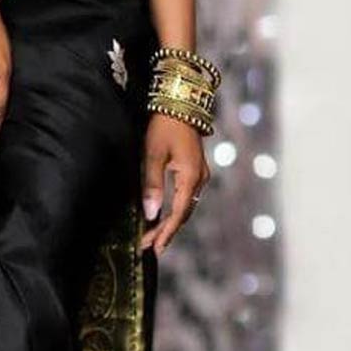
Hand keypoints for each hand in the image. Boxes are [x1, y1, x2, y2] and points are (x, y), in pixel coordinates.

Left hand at [140, 112, 209, 254]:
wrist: (180, 102)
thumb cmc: (164, 126)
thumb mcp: (153, 154)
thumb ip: (152, 184)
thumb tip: (151, 213)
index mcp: (191, 177)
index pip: (178, 213)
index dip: (165, 232)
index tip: (154, 248)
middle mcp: (200, 179)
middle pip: (184, 213)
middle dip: (166, 231)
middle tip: (149, 246)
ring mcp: (200, 174)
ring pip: (186, 205)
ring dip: (170, 221)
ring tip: (154, 236)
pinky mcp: (196, 168)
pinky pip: (187, 196)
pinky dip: (175, 208)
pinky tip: (164, 214)